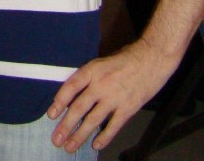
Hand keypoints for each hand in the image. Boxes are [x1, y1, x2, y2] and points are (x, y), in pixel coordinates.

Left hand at [49, 39, 176, 151]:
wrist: (152, 59)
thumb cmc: (126, 58)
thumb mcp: (102, 61)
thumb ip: (90, 76)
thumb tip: (75, 93)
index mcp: (92, 70)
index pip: (71, 87)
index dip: (60, 101)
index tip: (51, 115)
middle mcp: (100, 85)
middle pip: (79, 108)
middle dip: (66, 125)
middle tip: (56, 139)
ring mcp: (114, 98)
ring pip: (93, 120)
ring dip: (80, 135)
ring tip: (69, 147)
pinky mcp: (128, 108)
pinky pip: (113, 126)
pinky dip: (104, 137)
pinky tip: (95, 145)